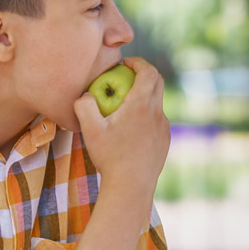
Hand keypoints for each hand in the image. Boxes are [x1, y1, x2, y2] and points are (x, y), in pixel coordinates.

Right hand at [74, 57, 170, 192]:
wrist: (131, 187)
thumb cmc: (109, 157)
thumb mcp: (89, 130)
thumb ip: (84, 106)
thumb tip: (85, 94)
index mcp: (142, 105)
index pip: (148, 72)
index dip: (138, 62)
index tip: (125, 63)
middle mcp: (157, 114)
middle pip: (158, 83)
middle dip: (143, 74)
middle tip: (126, 76)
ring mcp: (163, 128)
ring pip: (157, 103)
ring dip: (144, 97)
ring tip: (124, 106)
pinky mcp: (165, 141)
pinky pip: (156, 121)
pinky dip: (145, 115)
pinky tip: (129, 129)